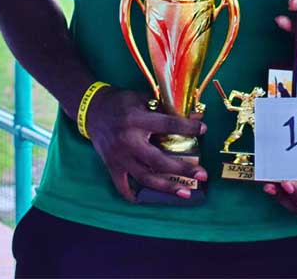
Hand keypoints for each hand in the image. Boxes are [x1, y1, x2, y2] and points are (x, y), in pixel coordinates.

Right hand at [84, 86, 207, 200]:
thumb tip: (196, 114)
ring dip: (167, 187)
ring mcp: (118, 157)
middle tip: (203, 174)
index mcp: (137, 120)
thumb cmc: (121, 102)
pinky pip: (123, 186)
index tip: (204, 129)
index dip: (187, 127)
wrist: (92, 110)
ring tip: (185, 192)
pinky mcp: (111, 166)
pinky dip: (134, 195)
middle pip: (158, 160)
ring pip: (145, 177)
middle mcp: (128, 141)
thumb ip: (167, 107)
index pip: (167, 124)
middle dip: (182, 169)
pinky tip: (148, 199)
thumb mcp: (143, 98)